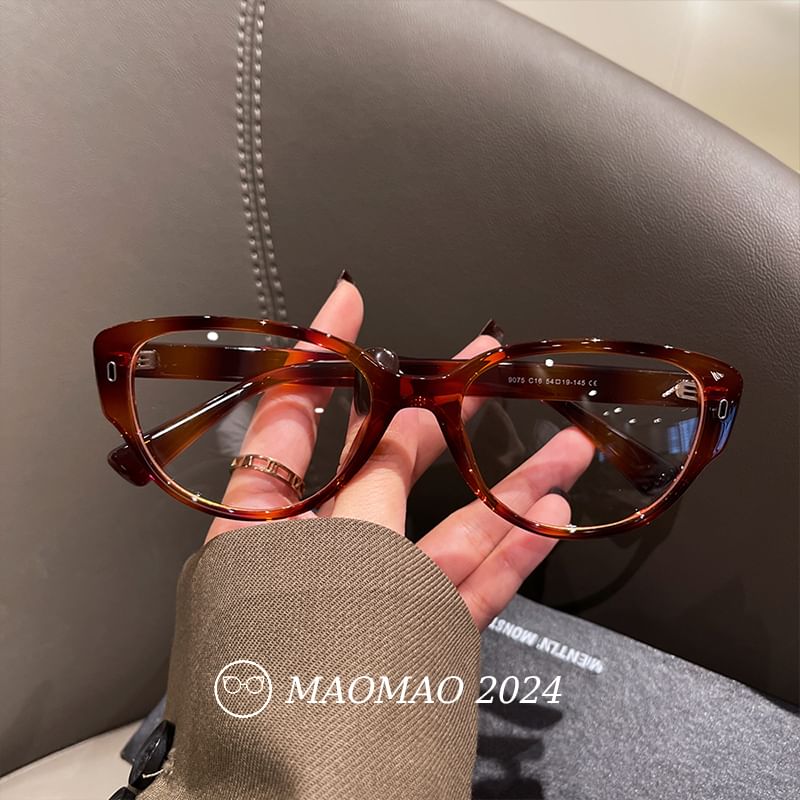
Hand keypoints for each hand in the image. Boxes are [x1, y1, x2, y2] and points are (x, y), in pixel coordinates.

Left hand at [206, 279, 593, 629]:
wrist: (300, 790)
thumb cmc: (289, 664)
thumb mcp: (330, 553)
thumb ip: (370, 485)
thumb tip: (401, 426)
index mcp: (268, 524)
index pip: (290, 417)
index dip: (320, 354)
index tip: (347, 302)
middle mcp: (320, 552)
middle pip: (386, 465)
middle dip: (437, 411)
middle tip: (476, 365)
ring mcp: (374, 596)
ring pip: (448, 526)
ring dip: (507, 485)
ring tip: (563, 445)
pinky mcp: (417, 637)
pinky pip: (468, 586)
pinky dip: (512, 552)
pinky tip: (553, 516)